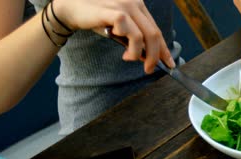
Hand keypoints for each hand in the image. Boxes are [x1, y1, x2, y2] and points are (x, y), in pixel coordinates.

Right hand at [52, 0, 174, 72]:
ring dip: (140, 54)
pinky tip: (122, 49)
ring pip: (144, 36)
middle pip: (154, 34)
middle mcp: (135, 3)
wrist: (71, 7)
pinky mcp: (115, 11)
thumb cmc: (96, 18)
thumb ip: (133, 39)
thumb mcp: (119, 29)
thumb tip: (148, 57)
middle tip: (149, 69)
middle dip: (155, 56)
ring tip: (129, 59)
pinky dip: (130, 45)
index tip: (169, 64)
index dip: (164, 49)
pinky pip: (130, 32)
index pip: (156, 30)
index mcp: (139, 6)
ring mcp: (125, 5)